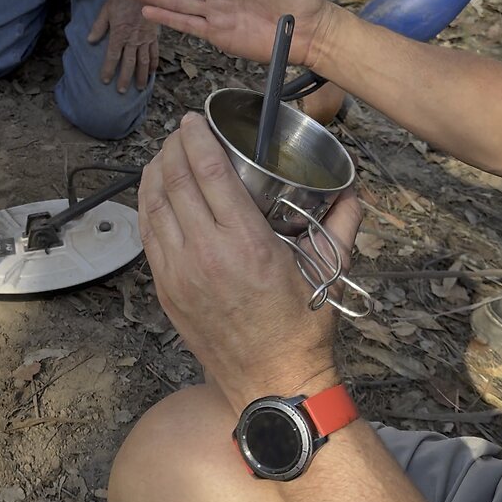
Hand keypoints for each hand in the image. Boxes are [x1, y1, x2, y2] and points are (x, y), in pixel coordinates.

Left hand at [89, 0, 158, 92]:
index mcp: (119, 34)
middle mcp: (133, 40)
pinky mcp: (154, 36)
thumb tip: (90, 41)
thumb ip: (99, 26)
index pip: (112, 56)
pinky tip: (152, 73)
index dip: (108, 69)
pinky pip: (155, 53)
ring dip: (140, 76)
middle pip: (128, 63)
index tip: (105, 81)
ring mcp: (145, 39)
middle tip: (122, 91)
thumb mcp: (107, 9)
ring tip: (139, 88)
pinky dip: (154, 64)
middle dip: (124, 78)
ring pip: (143, 62)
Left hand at [138, 113, 362, 409]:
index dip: (196, 139)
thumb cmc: (299, 327)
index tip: (192, 121)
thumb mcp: (327, 269)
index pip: (209, 172)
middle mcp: (205, 253)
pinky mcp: (166, 289)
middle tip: (179, 133)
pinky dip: (147, 206)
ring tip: (163, 155)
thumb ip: (341, 222)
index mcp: (246, 242)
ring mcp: (179, 273)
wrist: (271, 380)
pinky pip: (148, 236)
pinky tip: (154, 193)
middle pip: (175, 181)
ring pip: (154, 206)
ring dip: (155, 173)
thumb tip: (354, 190)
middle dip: (172, 148)